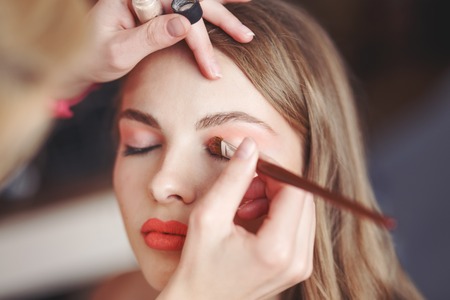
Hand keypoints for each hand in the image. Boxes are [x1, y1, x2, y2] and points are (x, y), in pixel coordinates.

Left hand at [62, 0, 252, 96]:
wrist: (74, 56)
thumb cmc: (90, 56)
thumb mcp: (117, 52)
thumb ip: (150, 36)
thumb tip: (184, 24)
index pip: (179, 12)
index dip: (199, 39)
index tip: (211, 69)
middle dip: (222, 18)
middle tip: (246, 36)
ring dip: (221, 5)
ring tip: (249, 4)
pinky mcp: (152, 6)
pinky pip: (184, 3)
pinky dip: (206, 4)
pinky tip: (225, 2)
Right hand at [158, 138, 315, 299]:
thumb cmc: (198, 265)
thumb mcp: (209, 217)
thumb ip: (233, 178)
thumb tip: (251, 146)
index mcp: (277, 249)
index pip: (295, 190)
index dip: (275, 169)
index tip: (252, 164)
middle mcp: (299, 260)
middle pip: (303, 199)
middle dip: (275, 184)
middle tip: (245, 186)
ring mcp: (301, 266)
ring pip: (303, 210)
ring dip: (276, 198)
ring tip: (244, 205)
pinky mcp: (298, 267)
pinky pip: (298, 226)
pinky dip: (278, 213)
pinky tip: (252, 218)